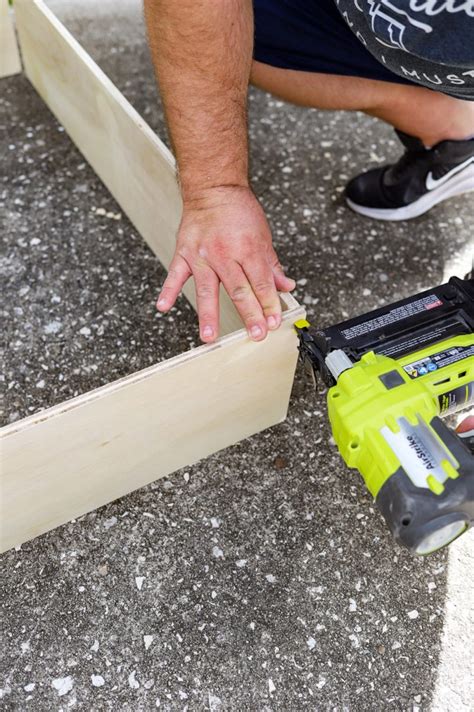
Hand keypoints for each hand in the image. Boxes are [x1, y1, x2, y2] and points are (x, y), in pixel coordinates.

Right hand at [156, 186, 295, 341]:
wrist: (213, 187)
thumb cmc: (239, 210)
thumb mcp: (263, 235)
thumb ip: (271, 264)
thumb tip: (286, 286)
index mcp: (248, 249)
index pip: (261, 283)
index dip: (269, 304)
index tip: (273, 322)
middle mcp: (225, 254)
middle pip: (239, 290)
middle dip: (249, 314)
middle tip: (255, 334)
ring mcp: (202, 255)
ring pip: (207, 289)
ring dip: (208, 314)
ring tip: (209, 336)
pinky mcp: (184, 253)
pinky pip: (175, 275)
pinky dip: (168, 290)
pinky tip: (164, 306)